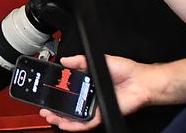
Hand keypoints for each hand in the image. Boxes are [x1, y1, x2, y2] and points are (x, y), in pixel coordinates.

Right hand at [39, 55, 153, 130]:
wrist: (140, 81)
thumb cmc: (126, 71)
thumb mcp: (99, 60)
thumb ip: (80, 60)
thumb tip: (65, 60)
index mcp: (88, 83)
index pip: (68, 90)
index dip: (57, 93)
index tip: (46, 92)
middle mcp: (90, 96)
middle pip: (68, 106)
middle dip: (55, 109)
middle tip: (45, 108)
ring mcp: (95, 106)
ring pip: (74, 117)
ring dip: (61, 119)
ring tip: (50, 117)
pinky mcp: (100, 114)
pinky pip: (86, 123)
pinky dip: (75, 125)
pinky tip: (65, 123)